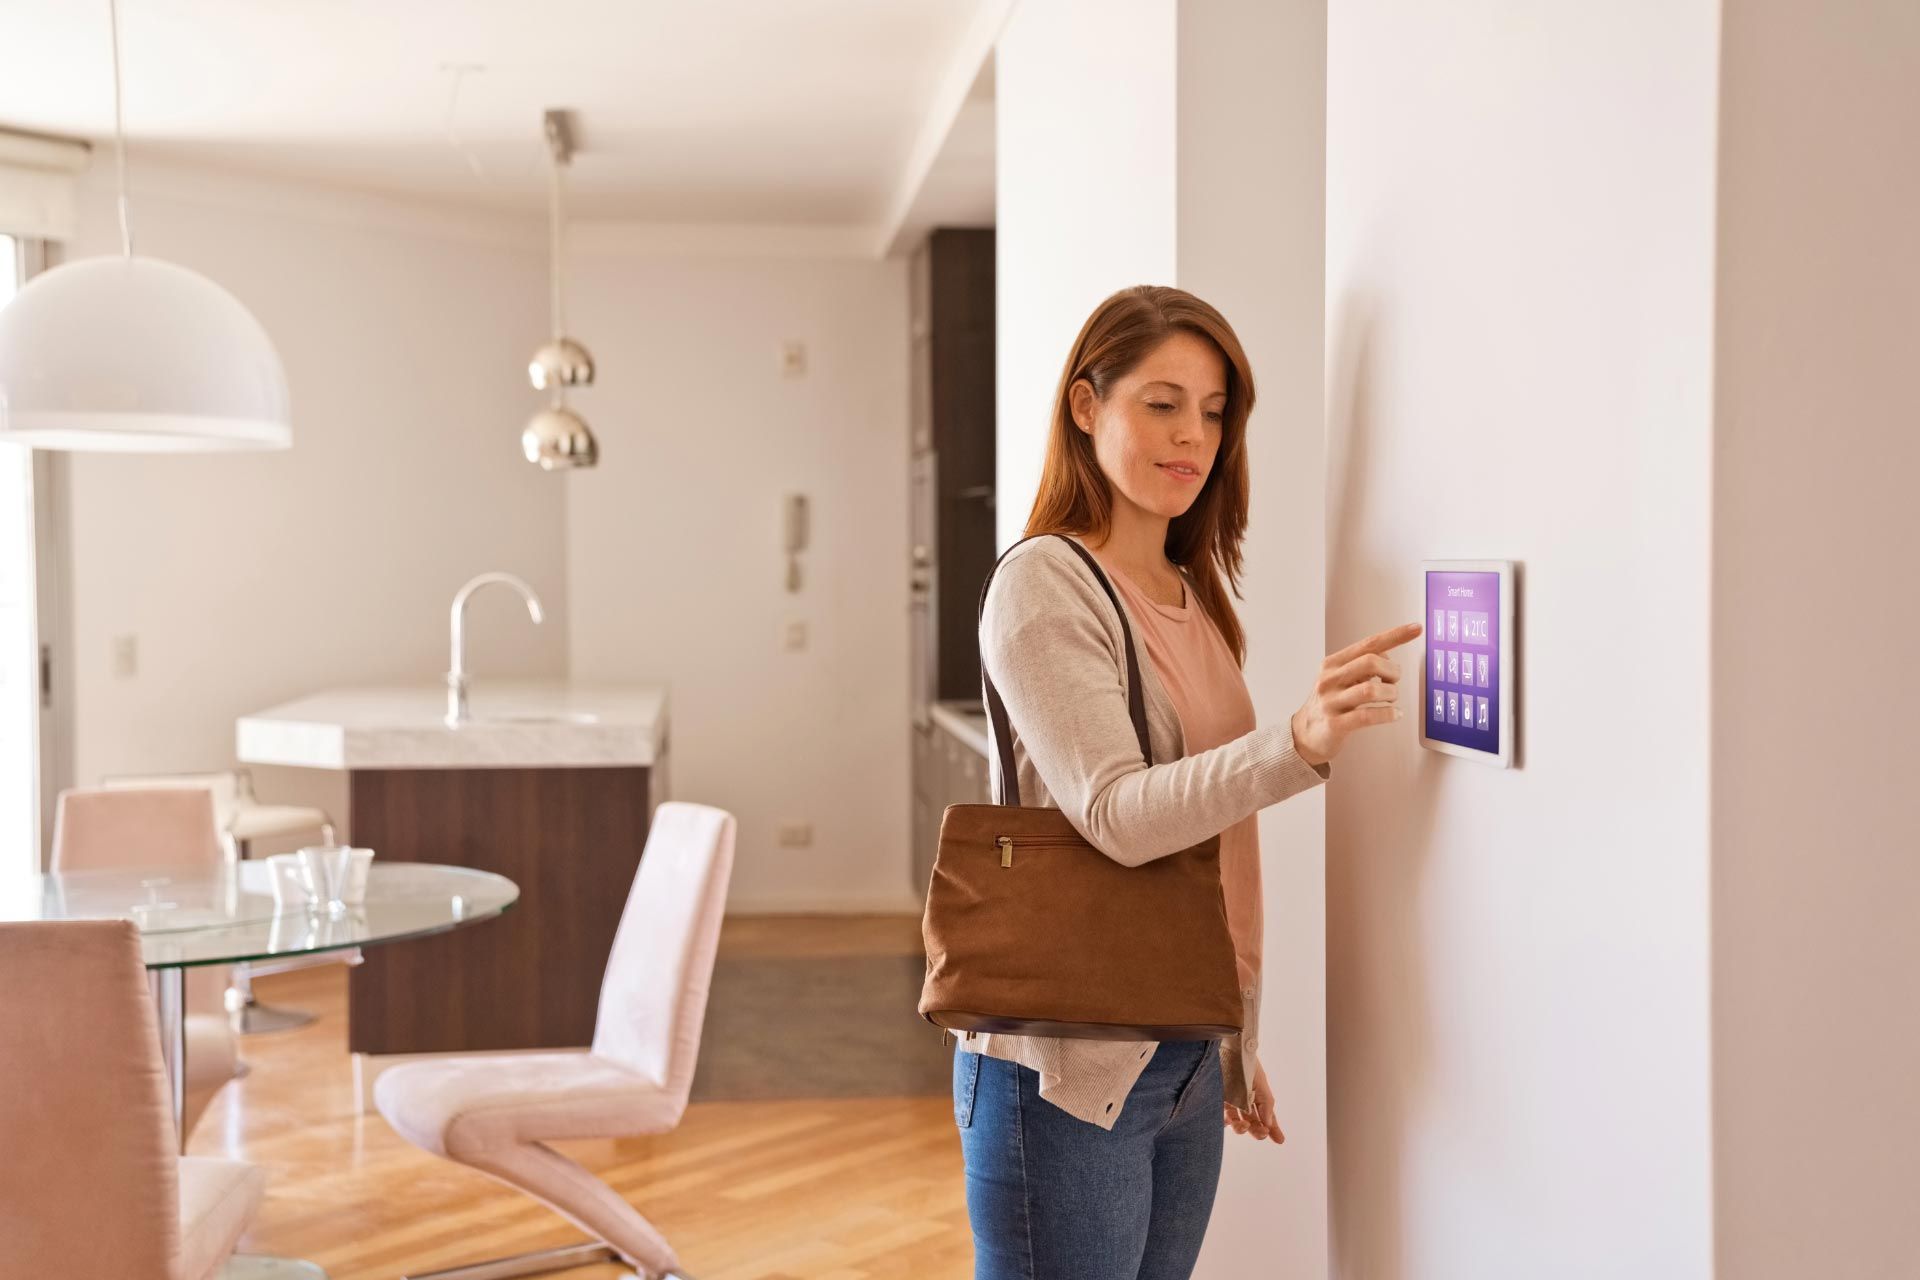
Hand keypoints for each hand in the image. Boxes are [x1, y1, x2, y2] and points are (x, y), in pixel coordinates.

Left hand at [1224, 1060, 1284, 1143]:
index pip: (1267, 1117)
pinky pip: (1221, 1117)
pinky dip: (1226, 1123)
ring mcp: (1231, 1102)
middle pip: (1253, 1123)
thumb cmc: (1248, 1065)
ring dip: (1242, 1129)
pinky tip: (1230, 1122)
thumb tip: (1269, 1125)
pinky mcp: (1217, 1100)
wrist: (1230, 1051)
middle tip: (1262, 1132)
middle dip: (1258, 1131)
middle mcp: (1245, 1102)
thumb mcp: (1261, 1084)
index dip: (1273, 1129)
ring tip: (1244, 1125)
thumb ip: (1266, 1105)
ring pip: (1237, 1123)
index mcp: (1258, 1097)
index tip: (1280, 1141)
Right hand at [1290, 622, 1424, 767]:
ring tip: (1392, 699)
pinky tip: (1394, 714)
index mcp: (1332, 664)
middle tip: (1393, 681)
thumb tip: (1387, 657)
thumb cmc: (1328, 705)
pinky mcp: (1335, 724)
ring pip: (1371, 690)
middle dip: (1392, 671)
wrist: (1304, 735)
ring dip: (1391, 693)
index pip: (1368, 644)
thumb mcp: (1339, 679)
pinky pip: (1368, 716)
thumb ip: (1360, 666)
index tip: (1416, 629)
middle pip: (1370, 662)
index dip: (1395, 635)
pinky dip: (1388, 714)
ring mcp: (1331, 702)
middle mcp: (1329, 679)